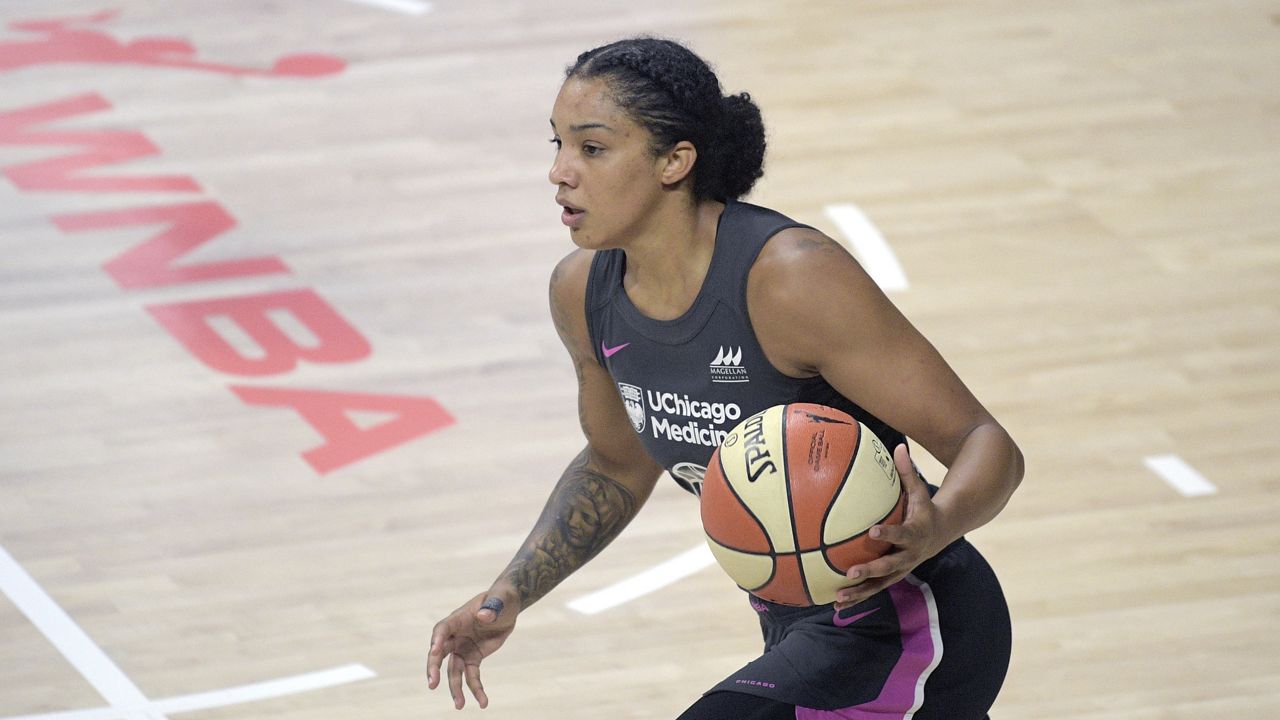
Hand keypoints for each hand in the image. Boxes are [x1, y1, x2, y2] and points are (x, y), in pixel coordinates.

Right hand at [426, 590, 518, 708]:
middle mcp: (455, 636)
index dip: (437, 641)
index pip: (442, 630)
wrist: (507, 606)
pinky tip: (482, 702)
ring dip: (455, 688)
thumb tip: (484, 616)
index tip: (434, 652)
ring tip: (459, 705)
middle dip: (434, 669)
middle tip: (432, 684)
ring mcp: (462, 649)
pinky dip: (476, 689)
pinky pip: (472, 676)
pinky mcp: (473, 658)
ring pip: (454, 671)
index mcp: (457, 619)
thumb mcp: (499, 599)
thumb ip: (491, 607)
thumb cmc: (501, 597)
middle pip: (439, 654)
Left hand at [834, 444, 949, 610]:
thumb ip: (907, 471)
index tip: (872, 530)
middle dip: (871, 570)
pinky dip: (856, 598)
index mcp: (915, 533)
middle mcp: (909, 556)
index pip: (901, 534)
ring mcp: (901, 569)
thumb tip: (899, 445)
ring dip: (860, 593)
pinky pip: (874, 589)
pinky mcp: (893, 577)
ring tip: (838, 598)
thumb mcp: (920, 490)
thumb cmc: (924, 507)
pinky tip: (835, 605)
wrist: (942, 532)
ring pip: (880, 584)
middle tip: (850, 572)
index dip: (888, 533)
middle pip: (889, 566)